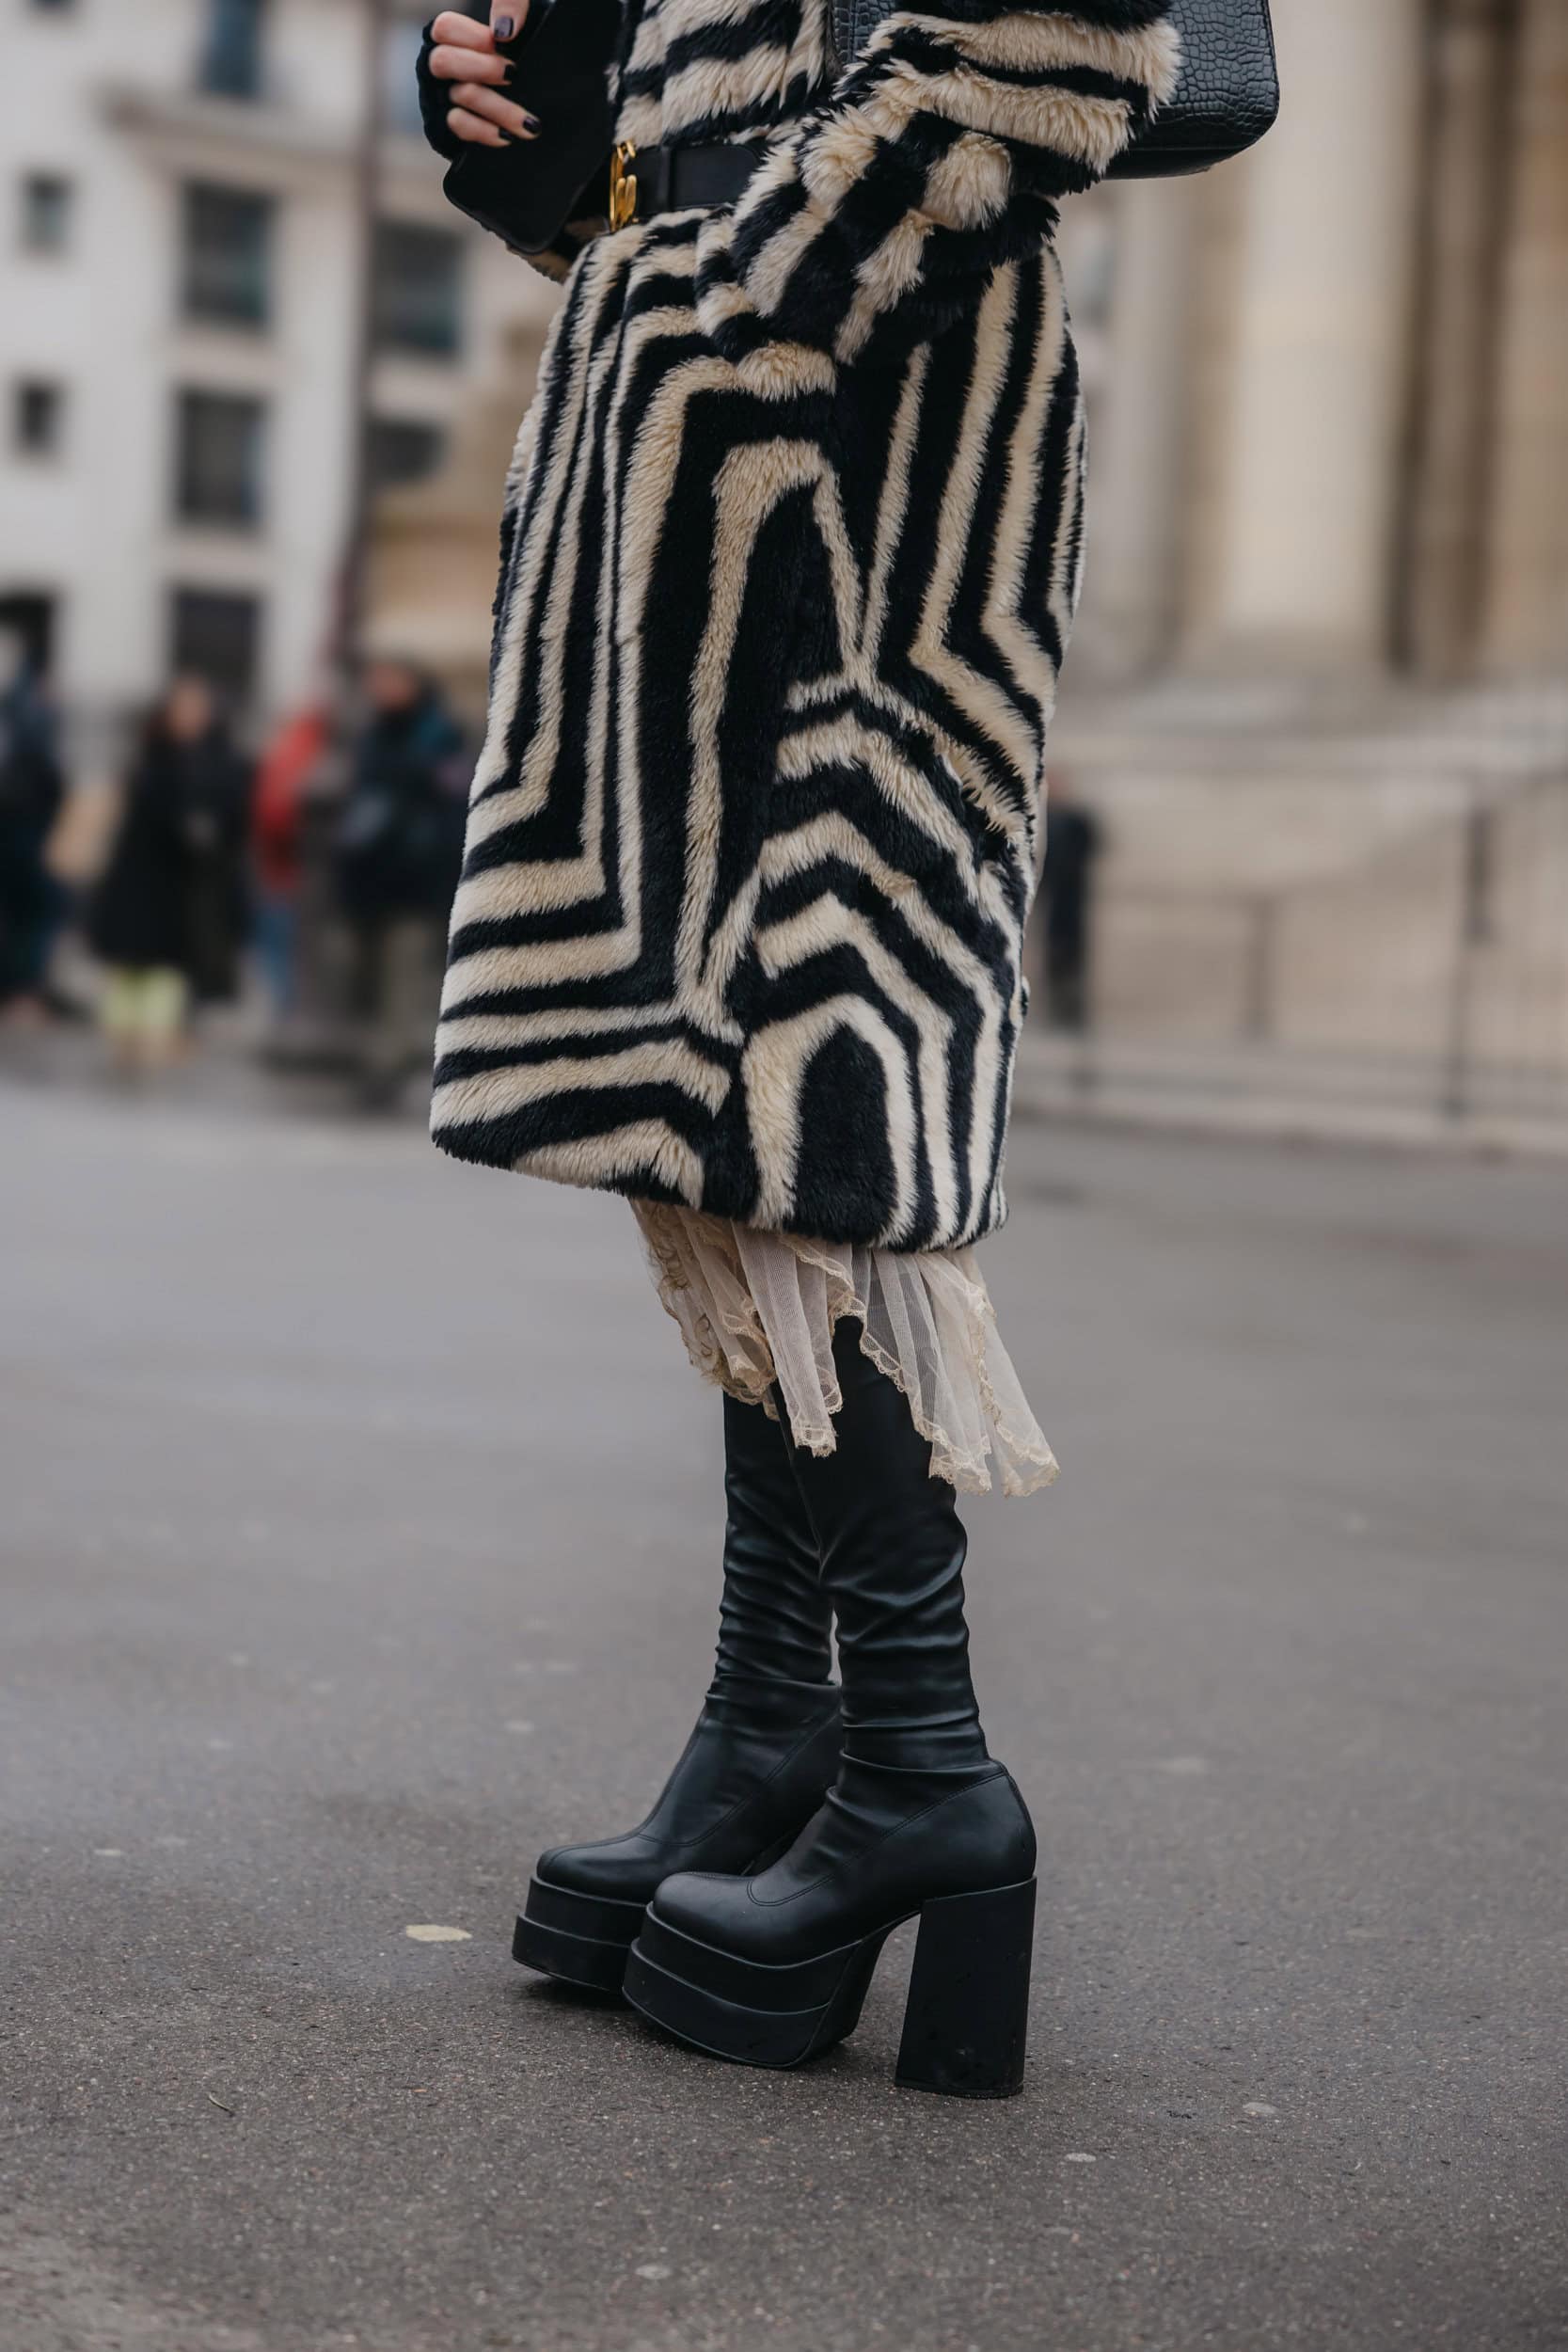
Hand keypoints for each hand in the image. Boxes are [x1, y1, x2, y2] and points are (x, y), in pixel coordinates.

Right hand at [427, 8, 539, 146]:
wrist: (538, 97)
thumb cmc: (522, 51)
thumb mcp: (522, 21)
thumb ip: (512, 4)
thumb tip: (504, 30)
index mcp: (452, 38)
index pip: (445, 29)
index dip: (473, 37)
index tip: (504, 41)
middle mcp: (440, 67)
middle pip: (444, 61)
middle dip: (483, 68)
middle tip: (515, 75)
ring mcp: (441, 97)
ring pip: (460, 96)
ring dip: (500, 108)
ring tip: (530, 123)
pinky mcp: (449, 127)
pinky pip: (459, 126)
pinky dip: (486, 132)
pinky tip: (508, 136)